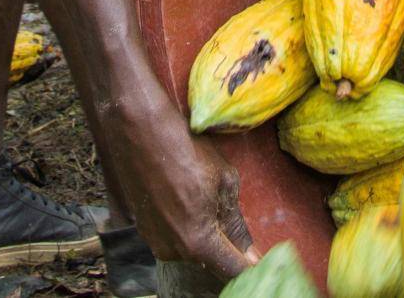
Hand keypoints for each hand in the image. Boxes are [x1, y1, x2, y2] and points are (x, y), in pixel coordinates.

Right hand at [124, 110, 254, 279]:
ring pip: (192, 248)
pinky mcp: (144, 231)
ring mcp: (156, 243)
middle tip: (236, 219)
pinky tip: (186, 198)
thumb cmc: (187, 151)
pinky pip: (174, 237)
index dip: (250, 266)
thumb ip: (237, 223)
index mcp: (198, 242)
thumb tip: (250, 253)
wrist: (141, 132)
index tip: (262, 259)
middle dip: (227, 245)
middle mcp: (174, 251)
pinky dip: (186, 225)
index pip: (232, 270)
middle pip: (211, 260)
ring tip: (205, 197)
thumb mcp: (225, 182)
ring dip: (205, 233)